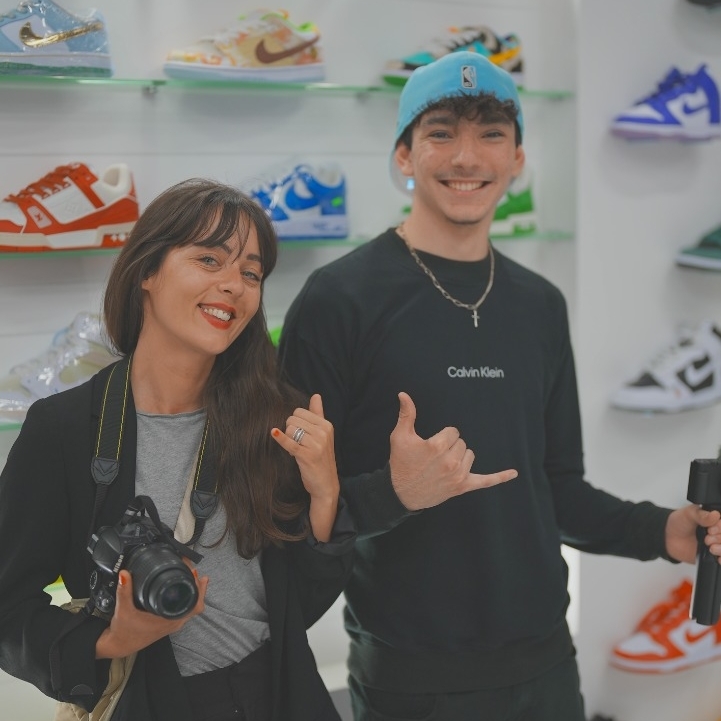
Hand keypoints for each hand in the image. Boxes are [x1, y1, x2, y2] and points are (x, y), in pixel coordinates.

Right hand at [95, 567, 207, 658]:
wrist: (118, 646)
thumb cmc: (123, 632)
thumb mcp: (123, 610)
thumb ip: (124, 591)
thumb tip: (125, 574)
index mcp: (168, 620)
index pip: (193, 605)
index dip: (198, 588)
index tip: (193, 572)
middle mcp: (174, 623)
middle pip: (197, 605)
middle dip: (198, 587)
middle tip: (193, 571)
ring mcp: (172, 624)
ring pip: (191, 608)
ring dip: (194, 593)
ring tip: (192, 576)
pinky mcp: (168, 624)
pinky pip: (184, 610)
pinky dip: (187, 599)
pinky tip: (183, 589)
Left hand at [271, 394, 339, 540]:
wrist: (326, 485)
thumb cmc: (322, 459)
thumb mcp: (323, 435)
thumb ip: (318, 414)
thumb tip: (316, 395)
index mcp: (327, 425)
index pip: (300, 412)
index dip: (295, 422)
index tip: (300, 435)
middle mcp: (323, 432)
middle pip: (293, 419)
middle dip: (289, 429)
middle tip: (297, 444)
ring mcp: (316, 444)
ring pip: (290, 429)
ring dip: (288, 439)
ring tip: (296, 450)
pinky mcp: (306, 455)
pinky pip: (290, 442)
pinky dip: (281, 438)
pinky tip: (274, 433)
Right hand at [389, 392, 517, 510]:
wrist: (401, 493)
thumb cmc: (401, 463)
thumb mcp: (400, 437)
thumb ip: (406, 414)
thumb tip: (404, 394)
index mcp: (436, 447)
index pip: (453, 431)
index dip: (443, 436)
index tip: (432, 444)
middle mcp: (450, 462)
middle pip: (462, 443)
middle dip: (450, 446)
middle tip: (435, 457)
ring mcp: (458, 476)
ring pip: (470, 455)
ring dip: (460, 457)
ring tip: (443, 464)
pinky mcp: (463, 487)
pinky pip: (486, 481)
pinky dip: (500, 477)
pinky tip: (513, 473)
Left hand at [665, 504, 720, 563]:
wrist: (668, 538)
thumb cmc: (678, 524)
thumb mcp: (688, 514)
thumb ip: (701, 515)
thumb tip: (715, 515)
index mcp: (714, 520)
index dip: (720, 528)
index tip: (710, 529)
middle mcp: (717, 532)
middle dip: (720, 538)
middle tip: (706, 538)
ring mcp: (716, 544)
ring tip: (710, 547)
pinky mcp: (713, 556)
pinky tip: (717, 558)